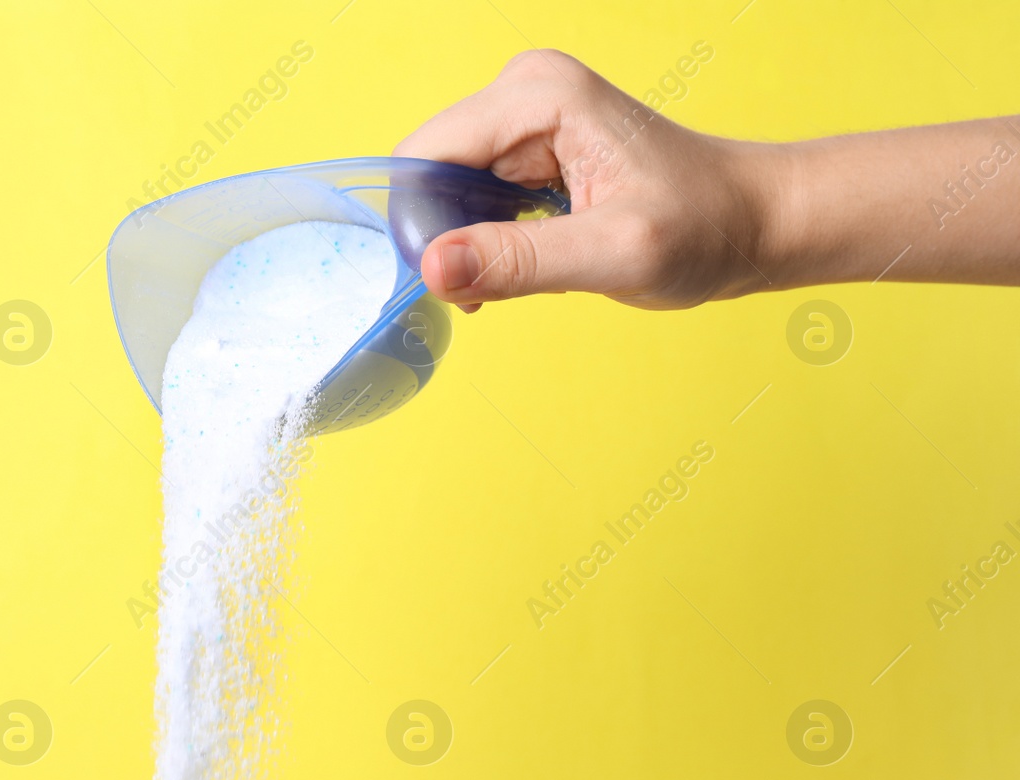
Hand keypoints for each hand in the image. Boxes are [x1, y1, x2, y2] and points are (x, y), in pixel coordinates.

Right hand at [396, 50, 784, 310]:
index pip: (425, 156)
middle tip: (493, 292)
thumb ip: (519, 262)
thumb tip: (431, 269)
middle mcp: (523, 91)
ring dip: (466, 245)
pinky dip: (485, 240)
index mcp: (540, 96)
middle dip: (445, 239)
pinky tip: (530, 260)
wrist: (752, 221)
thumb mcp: (614, 255)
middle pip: (428, 172)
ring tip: (526, 275)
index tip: (455, 287)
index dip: (421, 227)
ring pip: (444, 191)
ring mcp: (523, 118)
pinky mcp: (526, 147)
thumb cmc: (704, 229)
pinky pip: (470, 197)